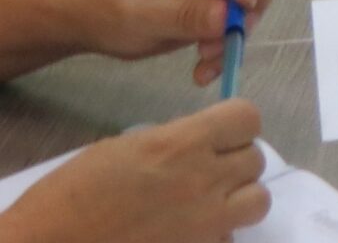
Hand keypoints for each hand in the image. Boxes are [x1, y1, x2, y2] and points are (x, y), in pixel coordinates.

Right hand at [0, 101, 268, 242]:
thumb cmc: (69, 195)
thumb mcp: (122, 149)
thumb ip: (170, 143)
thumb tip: (196, 145)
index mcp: (181, 144)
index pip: (247, 118)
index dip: (236, 125)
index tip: (220, 134)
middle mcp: (203, 180)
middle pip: (256, 159)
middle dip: (235, 162)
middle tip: (207, 171)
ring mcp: (205, 222)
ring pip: (257, 201)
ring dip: (239, 199)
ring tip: (209, 203)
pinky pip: (229, 238)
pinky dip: (217, 234)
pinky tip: (189, 233)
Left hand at [75, 0, 275, 82]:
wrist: (86, 21)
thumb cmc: (103, 9)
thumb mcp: (137, 16)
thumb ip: (183, 14)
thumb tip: (227, 18)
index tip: (244, 3)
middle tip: (234, 33)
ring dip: (242, 26)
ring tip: (208, 57)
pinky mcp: (215, 0)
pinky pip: (238, 17)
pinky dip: (229, 44)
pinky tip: (205, 69)